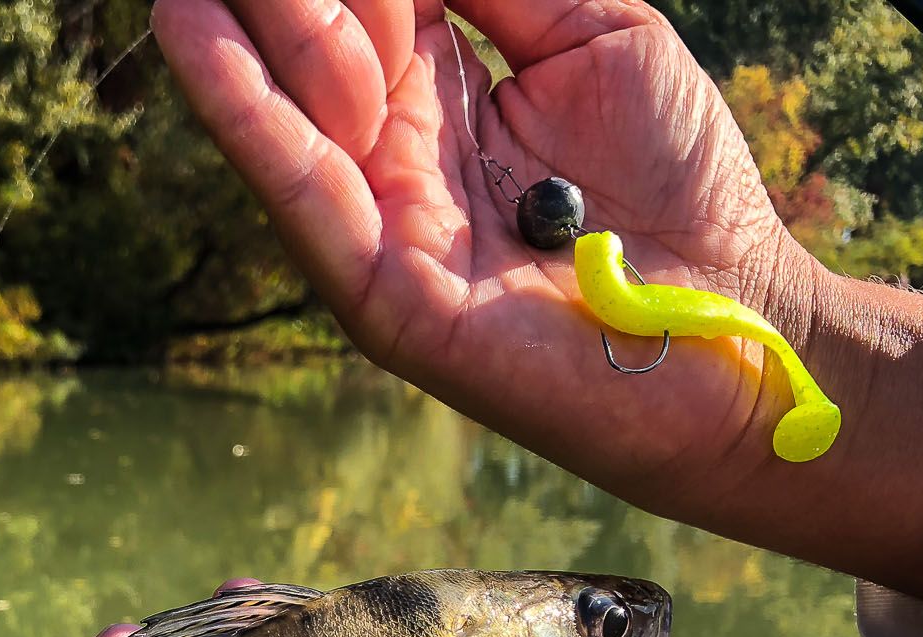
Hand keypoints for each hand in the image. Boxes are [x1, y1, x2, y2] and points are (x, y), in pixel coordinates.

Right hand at [148, 0, 922, 603]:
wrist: (736, 321)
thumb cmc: (680, 186)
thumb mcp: (596, 36)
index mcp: (437, 88)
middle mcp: (389, 154)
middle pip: (310, 39)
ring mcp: (378, 225)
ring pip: (286, 104)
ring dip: (244, 23)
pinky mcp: (379, 294)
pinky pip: (298, 189)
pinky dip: (240, 111)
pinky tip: (186, 27)